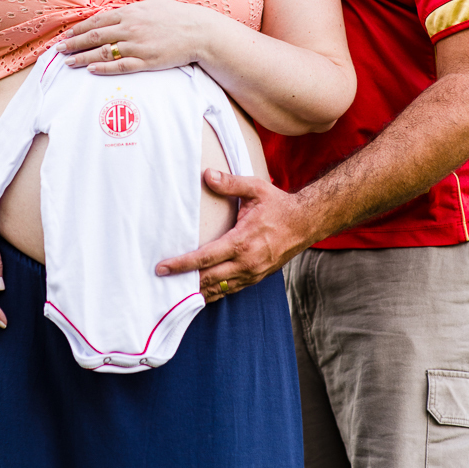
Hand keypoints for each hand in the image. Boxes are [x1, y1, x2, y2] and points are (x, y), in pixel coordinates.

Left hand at [56, 0, 211, 74]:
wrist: (199, 31)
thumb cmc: (177, 17)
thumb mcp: (151, 6)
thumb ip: (131, 11)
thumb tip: (114, 14)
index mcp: (130, 13)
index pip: (97, 21)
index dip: (79, 29)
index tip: (67, 35)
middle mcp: (130, 28)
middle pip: (94, 36)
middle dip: (74, 43)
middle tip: (59, 50)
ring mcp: (137, 46)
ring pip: (103, 52)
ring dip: (83, 57)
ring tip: (69, 62)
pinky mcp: (146, 61)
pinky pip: (120, 66)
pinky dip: (104, 68)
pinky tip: (91, 70)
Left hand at [156, 169, 312, 301]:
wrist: (306, 223)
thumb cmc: (278, 205)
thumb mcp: (256, 188)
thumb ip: (230, 183)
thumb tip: (207, 174)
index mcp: (242, 242)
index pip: (205, 258)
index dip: (182, 265)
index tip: (162, 268)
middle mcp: (247, 262)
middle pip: (208, 279)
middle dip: (184, 282)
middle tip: (161, 282)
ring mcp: (253, 273)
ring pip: (219, 289)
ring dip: (197, 291)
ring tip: (175, 291)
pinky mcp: (257, 278)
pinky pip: (231, 290)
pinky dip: (214, 293)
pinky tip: (200, 292)